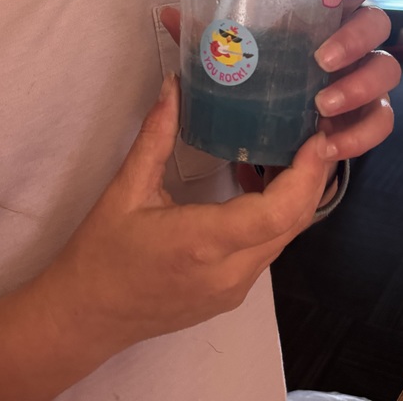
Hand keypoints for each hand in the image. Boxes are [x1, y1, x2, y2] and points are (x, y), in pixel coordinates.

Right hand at [37, 75, 330, 355]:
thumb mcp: (125, 189)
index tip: (317, 135)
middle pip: (293, 223)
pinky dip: (276, 213)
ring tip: (293, 144)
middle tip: (315, 127)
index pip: (277, 212)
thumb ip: (156, 135)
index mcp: (203, 243)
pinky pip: (267, 248)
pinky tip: (259, 179)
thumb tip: (174, 84)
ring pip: (284, 236)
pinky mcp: (231, 294)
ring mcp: (235, 289)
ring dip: (296, 193)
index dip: (306, 174)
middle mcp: (230, 272)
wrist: (85, 318)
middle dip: (313, 175)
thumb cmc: (101, 252)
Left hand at [162, 0, 398, 188]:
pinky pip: (378, 122)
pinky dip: (358, 134)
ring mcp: (363, 78)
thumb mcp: (231, 52)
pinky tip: (329, 144)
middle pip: (378, 25)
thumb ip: (208, 33)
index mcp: (323, 13)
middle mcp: (351, 41)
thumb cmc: (257, 75)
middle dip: (356, 38)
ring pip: (385, 73)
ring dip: (359, 87)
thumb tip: (170, 13)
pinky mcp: (365, 117)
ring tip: (322, 106)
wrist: (271, 134)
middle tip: (321, 59)